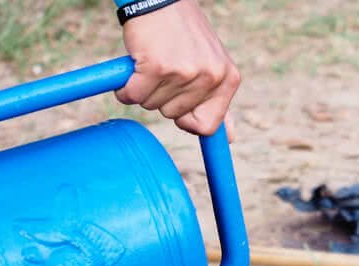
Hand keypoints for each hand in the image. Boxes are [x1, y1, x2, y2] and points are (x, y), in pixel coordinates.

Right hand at [116, 0, 239, 137]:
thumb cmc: (184, 35)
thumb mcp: (213, 65)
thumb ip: (219, 101)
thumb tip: (231, 138)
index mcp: (228, 78)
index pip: (208, 127)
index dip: (187, 120)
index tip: (179, 103)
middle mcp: (210, 76)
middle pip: (174, 116)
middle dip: (162, 97)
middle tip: (165, 68)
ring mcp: (184, 72)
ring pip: (152, 106)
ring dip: (144, 89)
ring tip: (153, 62)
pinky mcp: (156, 67)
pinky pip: (133, 96)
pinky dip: (126, 88)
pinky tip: (135, 66)